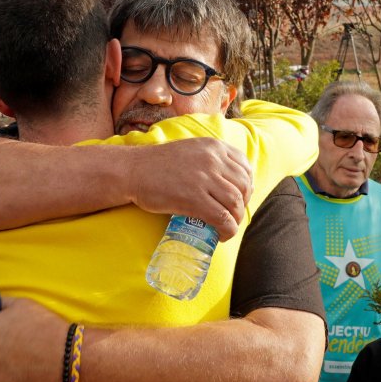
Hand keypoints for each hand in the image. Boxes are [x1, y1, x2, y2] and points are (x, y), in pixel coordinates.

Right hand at [126, 138, 251, 240]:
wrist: (133, 170)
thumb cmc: (159, 164)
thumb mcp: (191, 150)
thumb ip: (210, 159)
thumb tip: (228, 180)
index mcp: (214, 146)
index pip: (245, 167)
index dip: (247, 186)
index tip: (240, 198)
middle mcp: (213, 160)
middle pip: (243, 186)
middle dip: (243, 204)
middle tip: (232, 215)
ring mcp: (204, 179)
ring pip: (235, 203)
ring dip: (236, 220)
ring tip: (227, 227)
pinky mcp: (194, 199)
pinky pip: (222, 218)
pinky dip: (228, 230)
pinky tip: (222, 235)